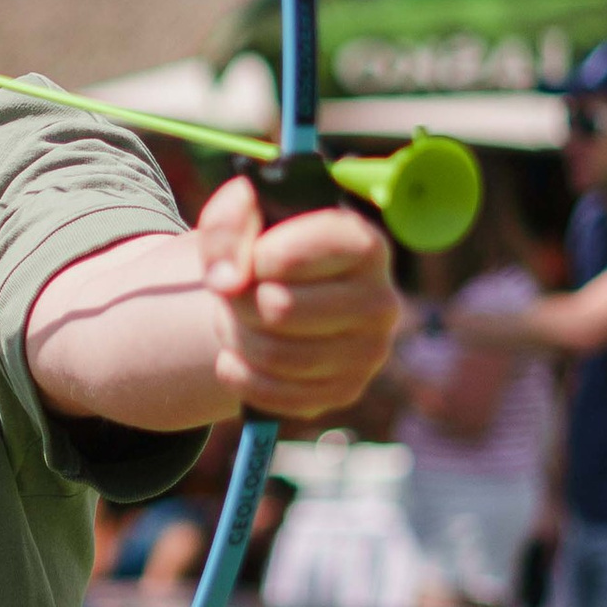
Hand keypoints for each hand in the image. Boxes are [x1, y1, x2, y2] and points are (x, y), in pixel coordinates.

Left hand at [195, 178, 399, 420]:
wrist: (284, 290)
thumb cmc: (268, 245)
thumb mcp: (243, 212)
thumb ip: (228, 223)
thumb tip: (226, 283)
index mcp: (366, 246)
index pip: (287, 258)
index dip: (251, 258)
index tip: (251, 256)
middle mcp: (380, 302)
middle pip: (279, 310)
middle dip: (239, 301)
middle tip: (235, 293)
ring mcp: (368, 353)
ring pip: (274, 355)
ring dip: (236, 336)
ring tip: (236, 318)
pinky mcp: (345, 390)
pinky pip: (273, 394)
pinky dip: (238, 374)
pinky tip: (236, 354)